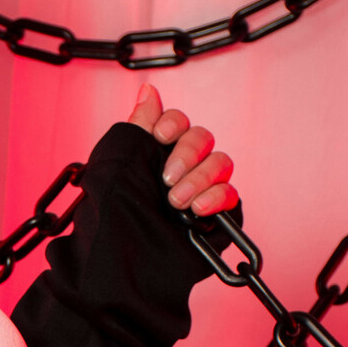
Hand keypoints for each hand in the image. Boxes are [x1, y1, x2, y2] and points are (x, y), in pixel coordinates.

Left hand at [127, 83, 237, 216]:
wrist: (125, 256)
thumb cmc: (116, 213)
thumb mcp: (117, 163)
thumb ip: (138, 126)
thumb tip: (148, 90)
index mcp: (158, 152)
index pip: (178, 121)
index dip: (172, 124)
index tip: (159, 138)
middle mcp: (183, 166)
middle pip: (202, 138)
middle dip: (185, 155)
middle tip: (166, 180)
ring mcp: (202, 187)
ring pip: (221, 162)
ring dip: (198, 179)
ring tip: (176, 202)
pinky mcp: (218, 211)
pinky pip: (231, 193)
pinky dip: (215, 197)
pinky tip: (197, 209)